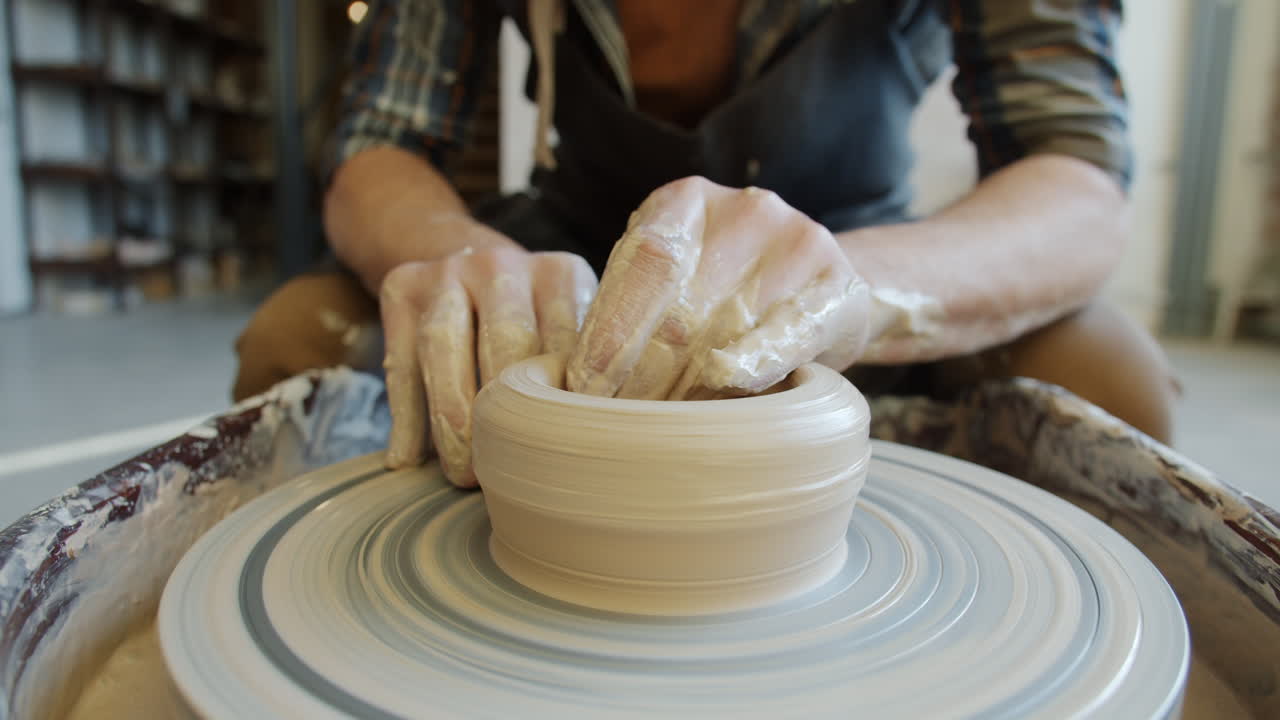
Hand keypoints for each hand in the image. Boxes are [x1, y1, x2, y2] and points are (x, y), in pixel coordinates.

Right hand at [380, 243, 596, 485]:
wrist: (460, 254)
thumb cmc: (532, 319)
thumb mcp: (569, 324)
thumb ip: (586, 369)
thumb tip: (605, 446)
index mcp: (559, 274)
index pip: (567, 341)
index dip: (565, 399)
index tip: (565, 451)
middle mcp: (504, 266)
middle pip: (505, 339)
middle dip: (505, 411)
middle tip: (507, 471)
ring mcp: (447, 273)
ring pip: (444, 345)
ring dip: (452, 415)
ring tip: (461, 473)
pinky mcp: (400, 288)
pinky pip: (400, 359)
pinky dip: (405, 415)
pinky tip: (407, 460)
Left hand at [566, 177, 870, 398]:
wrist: (825, 287)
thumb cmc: (725, 294)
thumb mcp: (673, 282)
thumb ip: (629, 311)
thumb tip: (573, 382)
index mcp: (685, 202)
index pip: (640, 264)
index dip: (609, 332)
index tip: (583, 389)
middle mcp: (743, 211)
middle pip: (679, 307)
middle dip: (641, 378)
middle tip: (616, 427)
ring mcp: (797, 243)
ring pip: (726, 329)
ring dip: (686, 390)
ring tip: (661, 431)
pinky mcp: (838, 286)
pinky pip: (788, 333)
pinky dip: (752, 363)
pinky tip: (726, 383)